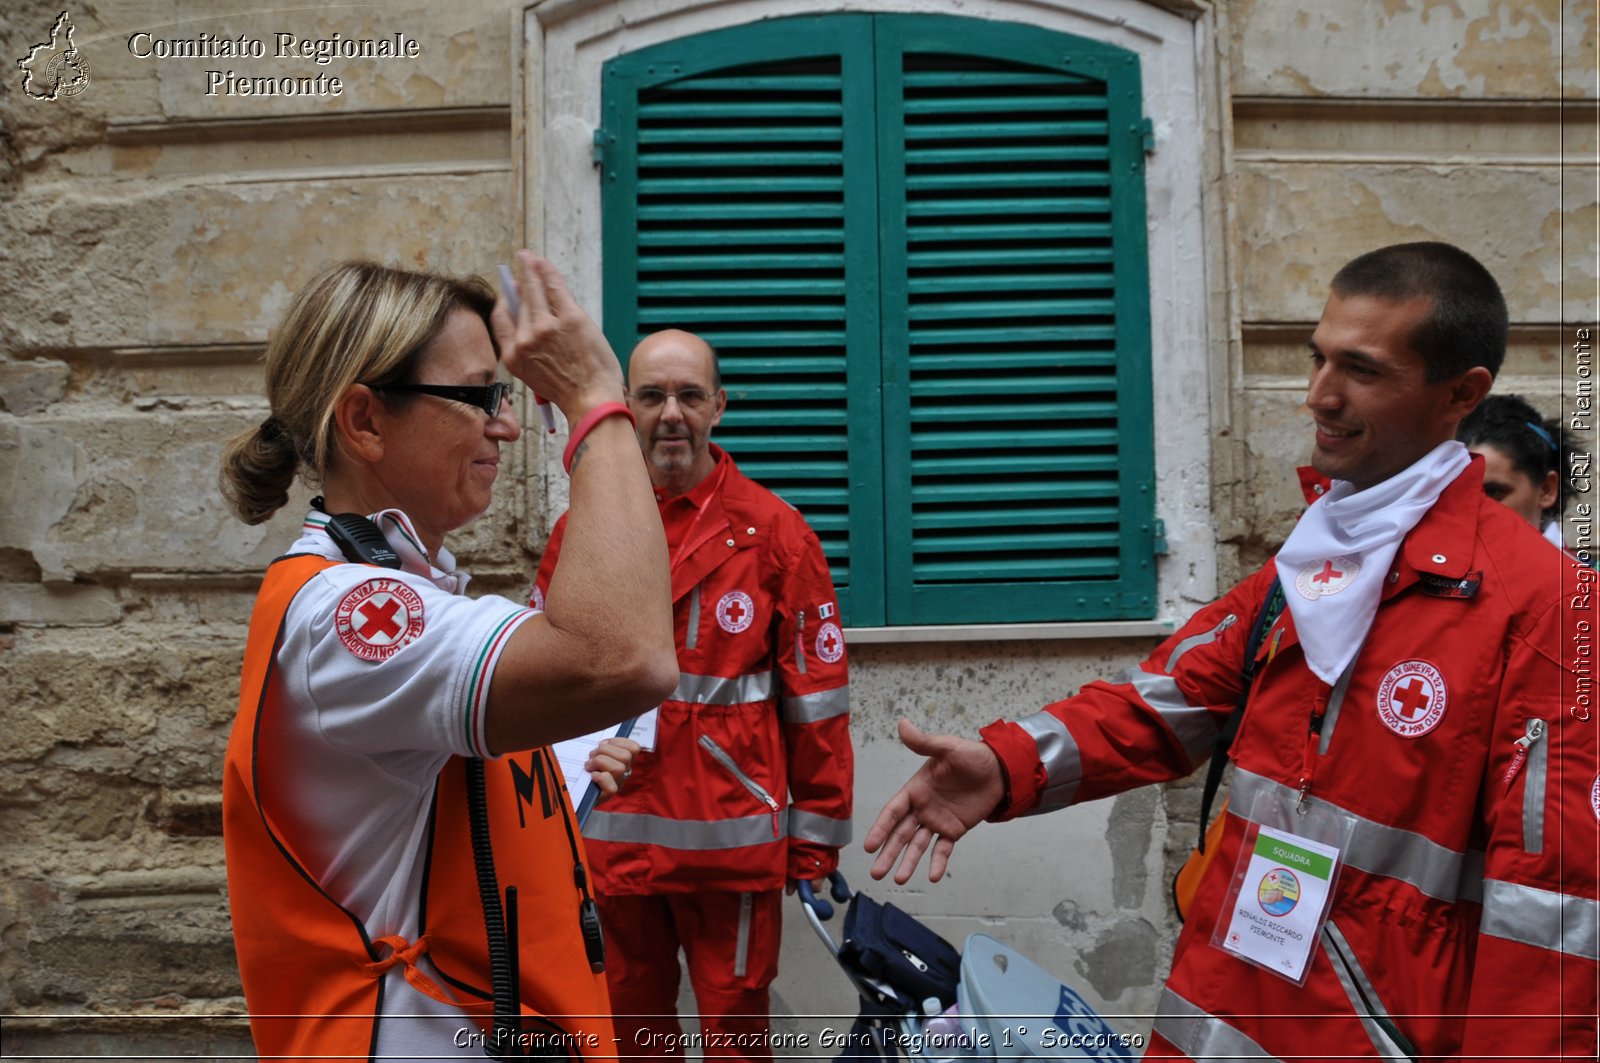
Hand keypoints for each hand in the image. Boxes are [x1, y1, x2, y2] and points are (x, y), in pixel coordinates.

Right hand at [490, 251, 624, 419]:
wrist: (592, 400)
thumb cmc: (572, 392)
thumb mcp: (537, 376)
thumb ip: (530, 350)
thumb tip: (530, 322)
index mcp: (513, 357)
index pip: (500, 321)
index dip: (504, 304)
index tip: (508, 294)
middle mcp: (524, 339)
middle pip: (519, 304)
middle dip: (520, 284)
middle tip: (522, 268)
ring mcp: (545, 327)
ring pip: (534, 291)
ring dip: (530, 270)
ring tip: (528, 258)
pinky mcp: (568, 318)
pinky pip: (553, 286)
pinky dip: (546, 271)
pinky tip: (542, 262)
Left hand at [586, 736, 641, 802]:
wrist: (578, 790)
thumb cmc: (586, 770)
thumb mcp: (596, 754)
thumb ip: (602, 747)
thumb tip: (602, 743)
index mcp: (624, 760)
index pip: (634, 748)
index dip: (618, 742)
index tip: (604, 743)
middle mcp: (624, 772)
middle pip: (626, 756)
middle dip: (605, 750)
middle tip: (592, 755)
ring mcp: (617, 784)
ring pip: (619, 769)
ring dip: (600, 762)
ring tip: (589, 765)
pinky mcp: (607, 796)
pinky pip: (611, 788)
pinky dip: (601, 779)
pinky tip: (592, 776)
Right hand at [864, 718, 1004, 883]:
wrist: (1000, 770)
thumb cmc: (971, 756)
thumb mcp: (946, 748)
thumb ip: (924, 742)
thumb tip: (902, 723)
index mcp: (915, 789)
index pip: (893, 812)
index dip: (881, 828)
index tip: (869, 846)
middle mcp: (922, 808)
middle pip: (900, 834)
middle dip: (888, 853)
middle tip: (876, 873)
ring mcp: (938, 821)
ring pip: (918, 845)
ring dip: (908, 862)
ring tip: (899, 879)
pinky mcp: (955, 830)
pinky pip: (943, 849)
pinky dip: (938, 863)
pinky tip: (934, 877)